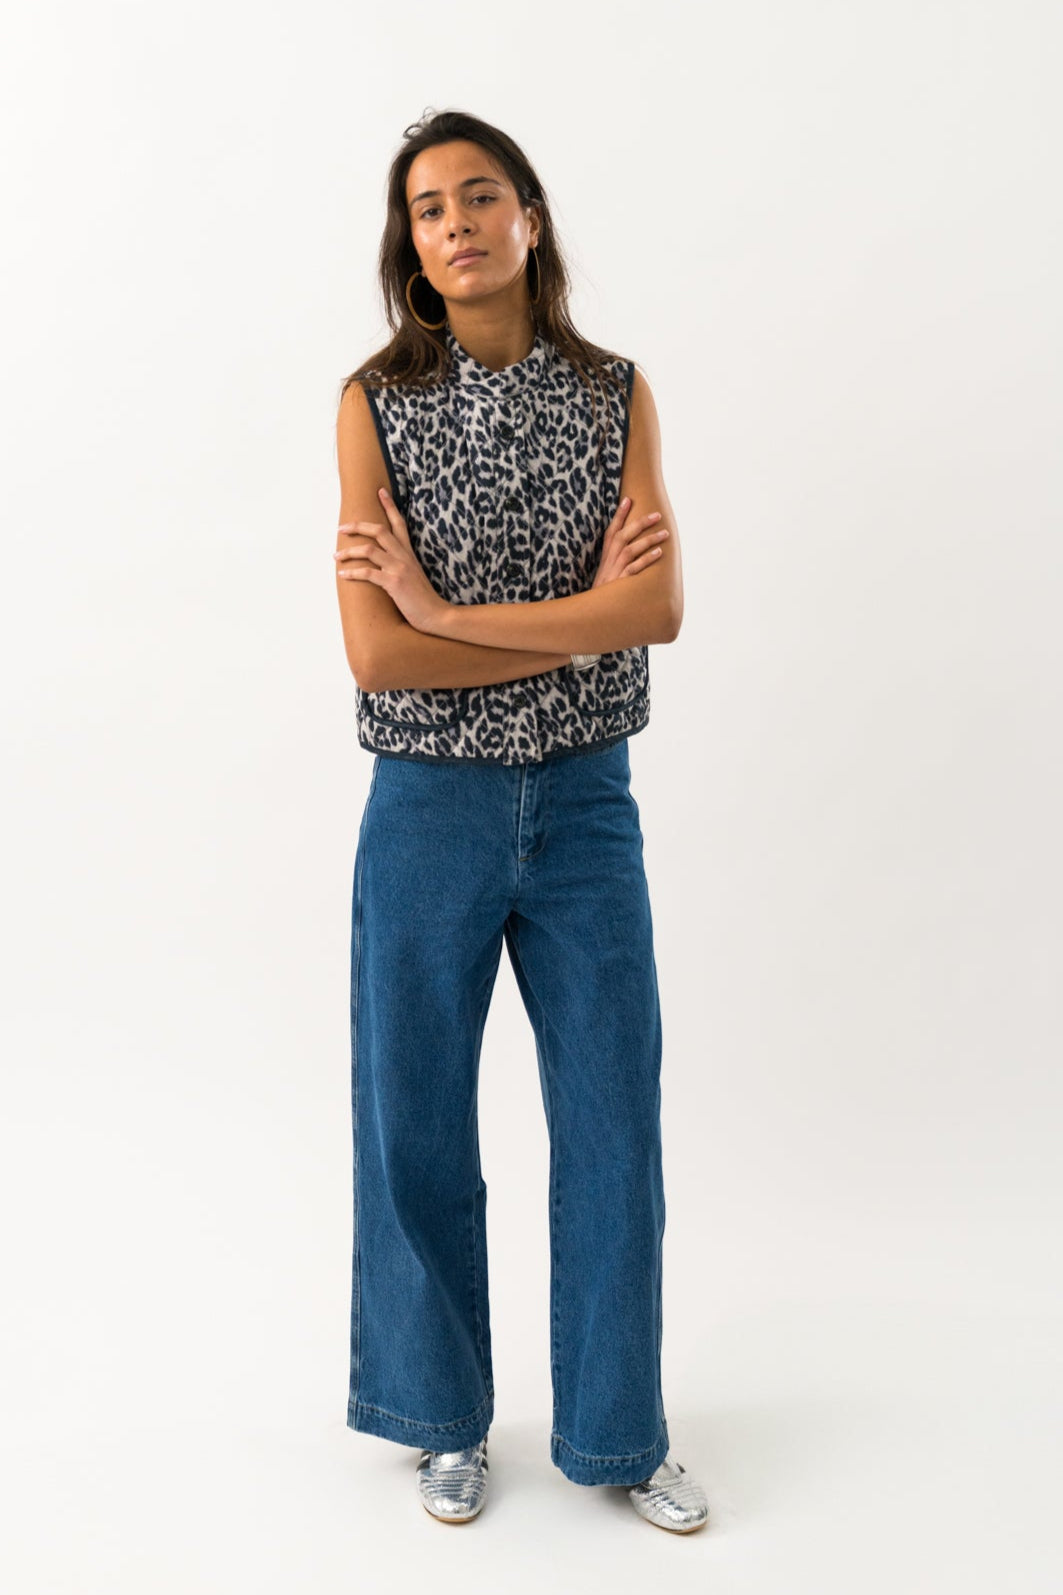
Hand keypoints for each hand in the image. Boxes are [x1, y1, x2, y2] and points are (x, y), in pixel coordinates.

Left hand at [334, 488, 449, 632]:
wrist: (436, 615)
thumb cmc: (423, 599)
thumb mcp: (414, 575)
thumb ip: (401, 565)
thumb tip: (383, 562)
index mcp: (409, 553)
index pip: (399, 523)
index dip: (389, 505)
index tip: (380, 491)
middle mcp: (404, 557)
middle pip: (380, 530)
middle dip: (358, 526)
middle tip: (341, 528)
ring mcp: (399, 569)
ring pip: (369, 549)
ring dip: (349, 551)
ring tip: (336, 556)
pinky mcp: (394, 583)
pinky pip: (368, 573)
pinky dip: (352, 572)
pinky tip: (342, 574)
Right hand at [592, 496, 668, 586]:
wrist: (595, 613)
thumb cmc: (604, 593)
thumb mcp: (606, 573)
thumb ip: (616, 560)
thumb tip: (631, 547)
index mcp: (605, 557)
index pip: (611, 532)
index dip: (619, 515)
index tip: (627, 500)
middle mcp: (609, 561)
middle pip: (623, 536)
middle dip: (640, 523)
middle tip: (657, 515)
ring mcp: (614, 572)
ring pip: (631, 550)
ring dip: (648, 540)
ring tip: (665, 533)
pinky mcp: (620, 583)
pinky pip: (634, 568)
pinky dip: (646, 559)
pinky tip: (658, 552)